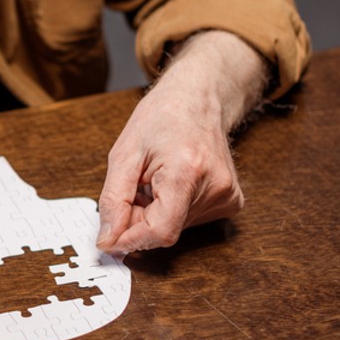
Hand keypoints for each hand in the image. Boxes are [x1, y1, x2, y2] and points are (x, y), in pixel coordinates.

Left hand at [95, 30, 268, 253]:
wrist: (197, 98)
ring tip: (153, 180)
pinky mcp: (231, 201)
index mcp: (187, 171)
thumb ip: (113, 200)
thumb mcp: (123, 154)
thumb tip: (107, 239)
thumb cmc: (161, 118)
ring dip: (154, 214)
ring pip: (176, 228)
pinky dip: (171, 210)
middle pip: (166, 230)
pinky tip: (171, 184)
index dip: (130, 241)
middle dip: (139, 220)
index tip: (109, 240)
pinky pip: (190, 220)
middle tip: (133, 190)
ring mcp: (228, 195)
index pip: (160, 231)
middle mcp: (215, 187)